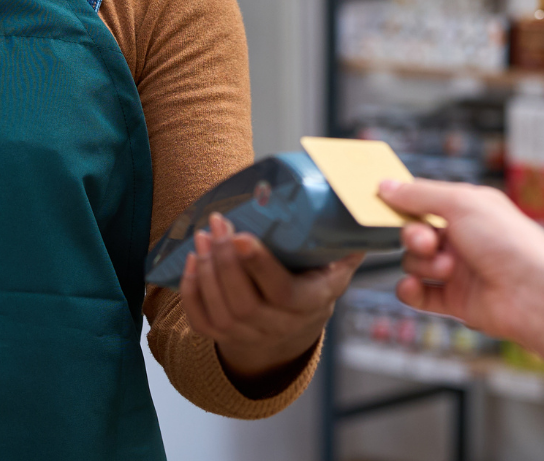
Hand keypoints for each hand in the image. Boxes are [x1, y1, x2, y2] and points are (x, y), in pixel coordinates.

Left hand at [179, 212, 361, 394]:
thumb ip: (343, 242)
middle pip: (245, 302)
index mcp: (311, 304)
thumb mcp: (336, 267)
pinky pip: (201, 321)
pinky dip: (191, 292)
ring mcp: (250, 335)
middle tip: (219, 224)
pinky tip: (191, 261)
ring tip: (204, 236)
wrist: (294, 329)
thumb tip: (353, 206)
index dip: (260, 266)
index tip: (242, 237)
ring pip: (221, 312)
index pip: (282, 292)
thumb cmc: (314, 285)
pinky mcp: (225, 338)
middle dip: (226, 261)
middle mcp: (281, 326)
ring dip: (207, 271)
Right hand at [378, 178, 543, 349]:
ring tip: (448, 269)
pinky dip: (410, 290)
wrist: (535, 295)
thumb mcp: (461, 203)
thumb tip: (386, 185)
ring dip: (422, 264)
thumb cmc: (510, 244)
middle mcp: (464, 238)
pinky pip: (418, 294)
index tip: (384, 204)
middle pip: (415, 232)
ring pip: (415, 263)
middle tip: (427, 242)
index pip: (425, 201)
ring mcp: (459, 270)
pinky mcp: (455, 301)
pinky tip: (415, 287)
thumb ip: (419, 195)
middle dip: (414, 236)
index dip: (405, 204)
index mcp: (470, 208)